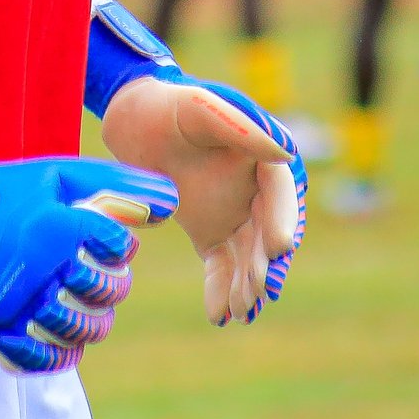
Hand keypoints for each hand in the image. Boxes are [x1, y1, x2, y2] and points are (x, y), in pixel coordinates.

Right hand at [0, 101, 177, 373]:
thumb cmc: (13, 190)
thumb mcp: (62, 176)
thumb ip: (120, 186)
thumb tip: (172, 205)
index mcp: (52, 223)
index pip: (116, 244)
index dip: (120, 244)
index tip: (108, 240)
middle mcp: (33, 264)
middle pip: (104, 292)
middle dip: (112, 285)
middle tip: (100, 276)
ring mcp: (12, 300)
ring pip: (79, 329)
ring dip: (93, 321)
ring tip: (85, 306)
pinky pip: (42, 357)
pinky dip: (61, 352)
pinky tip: (63, 335)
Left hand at [102, 73, 305, 325]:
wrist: (132, 118)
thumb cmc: (166, 104)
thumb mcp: (198, 106)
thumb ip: (238, 125)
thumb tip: (286, 152)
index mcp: (261, 152)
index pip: (280, 190)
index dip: (283, 217)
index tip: (279, 246)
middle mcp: (254, 187)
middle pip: (267, 228)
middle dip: (265, 260)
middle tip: (258, 289)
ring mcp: (234, 212)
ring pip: (248, 253)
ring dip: (248, 282)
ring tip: (241, 310)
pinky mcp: (210, 231)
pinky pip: (222, 264)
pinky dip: (221, 288)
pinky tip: (218, 314)